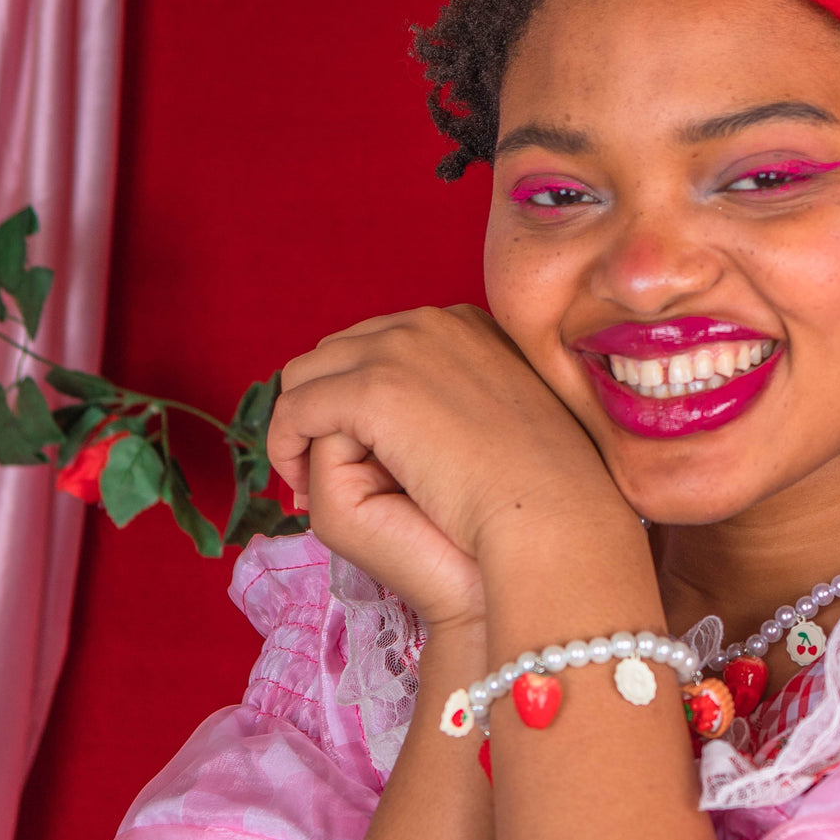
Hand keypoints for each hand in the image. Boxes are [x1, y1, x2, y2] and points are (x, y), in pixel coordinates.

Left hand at [269, 306, 631, 624]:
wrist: (554, 516)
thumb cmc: (547, 490)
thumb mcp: (508, 422)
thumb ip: (460, 401)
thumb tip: (410, 422)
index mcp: (469, 326)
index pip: (382, 342)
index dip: (359, 394)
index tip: (362, 448)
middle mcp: (432, 324)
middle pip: (337, 352)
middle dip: (322, 406)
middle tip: (319, 467)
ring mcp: (402, 349)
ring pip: (307, 375)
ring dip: (299, 425)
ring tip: (307, 480)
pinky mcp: (375, 389)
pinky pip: (296, 409)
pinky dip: (286, 445)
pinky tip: (301, 486)